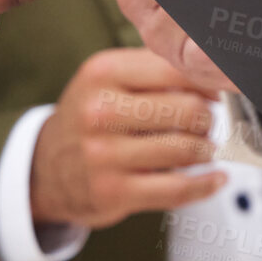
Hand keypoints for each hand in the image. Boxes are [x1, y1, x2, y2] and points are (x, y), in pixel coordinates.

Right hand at [31, 48, 227, 226]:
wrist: (46, 169)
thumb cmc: (89, 119)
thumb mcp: (108, 79)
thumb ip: (154, 69)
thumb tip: (212, 71)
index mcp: (103, 73)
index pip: (176, 70)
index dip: (207, 83)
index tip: (215, 93)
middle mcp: (100, 111)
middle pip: (188, 110)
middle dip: (208, 119)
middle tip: (205, 124)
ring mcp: (104, 154)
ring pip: (186, 149)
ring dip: (206, 150)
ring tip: (204, 149)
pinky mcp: (113, 191)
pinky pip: (177, 189)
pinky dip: (206, 185)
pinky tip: (215, 179)